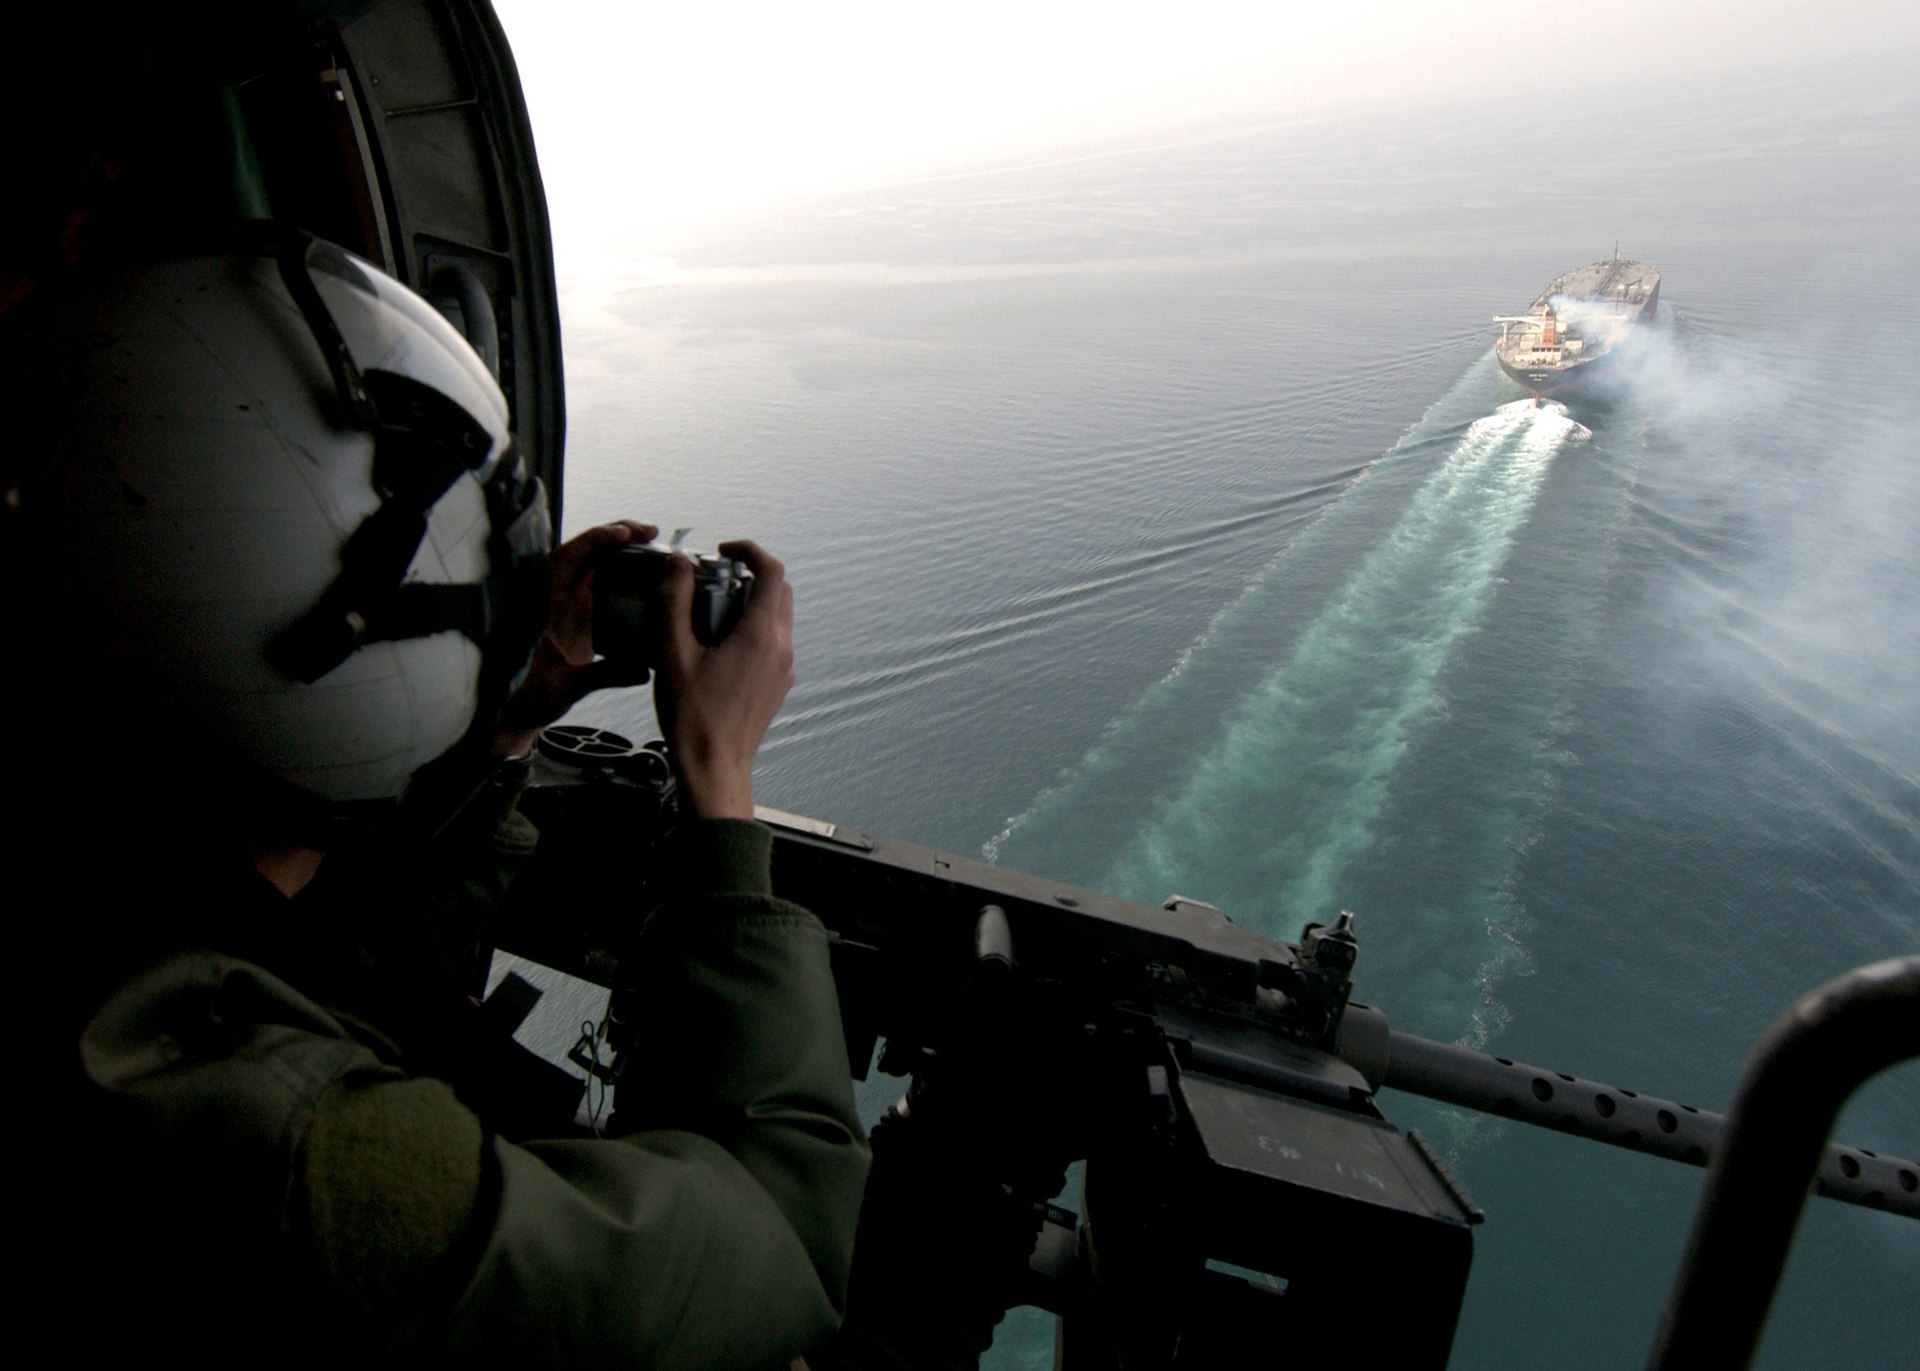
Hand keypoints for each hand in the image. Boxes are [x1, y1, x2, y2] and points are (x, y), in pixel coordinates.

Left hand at [491, 520, 656, 756]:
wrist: (517, 714)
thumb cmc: (534, 698)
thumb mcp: (569, 686)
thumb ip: (604, 675)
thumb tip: (643, 668)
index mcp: (549, 607)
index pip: (571, 558)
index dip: (598, 540)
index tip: (626, 533)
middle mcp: (556, 600)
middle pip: (584, 552)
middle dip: (616, 536)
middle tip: (651, 531)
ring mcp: (565, 608)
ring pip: (589, 566)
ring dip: (617, 552)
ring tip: (649, 544)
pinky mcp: (575, 620)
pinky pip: (595, 586)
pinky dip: (616, 574)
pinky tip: (638, 575)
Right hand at [654, 540, 793, 818]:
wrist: (715, 767)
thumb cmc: (693, 715)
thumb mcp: (672, 653)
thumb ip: (674, 602)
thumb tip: (678, 563)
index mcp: (761, 634)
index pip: (772, 571)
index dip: (750, 551)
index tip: (723, 551)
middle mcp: (782, 647)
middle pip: (779, 591)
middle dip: (749, 576)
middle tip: (711, 582)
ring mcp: (785, 668)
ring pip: (778, 617)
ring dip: (750, 603)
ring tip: (709, 615)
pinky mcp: (779, 684)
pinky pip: (774, 641)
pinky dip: (753, 628)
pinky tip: (718, 646)